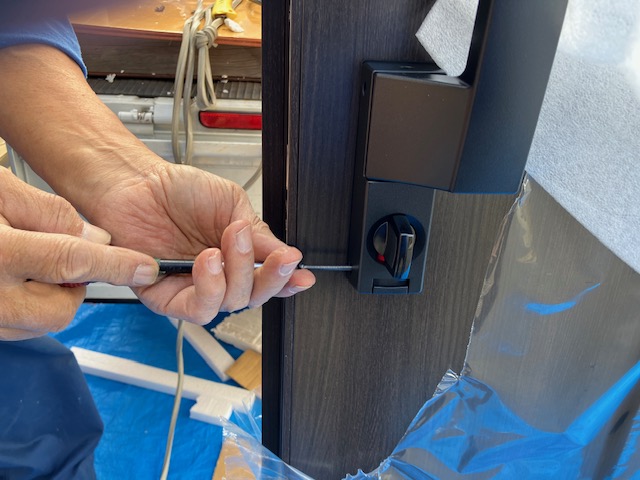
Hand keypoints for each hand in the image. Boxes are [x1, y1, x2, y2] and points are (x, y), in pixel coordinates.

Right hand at [0, 168, 158, 339]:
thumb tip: (95, 236)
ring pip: (40, 324)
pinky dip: (28, 307)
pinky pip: (16, 329)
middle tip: (61, 255)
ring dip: (51, 297)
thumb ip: (46, 211)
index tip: (144, 267)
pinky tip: (13, 280)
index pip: (70, 261)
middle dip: (73, 285)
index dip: (115, 264)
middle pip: (60, 308)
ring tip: (28, 263)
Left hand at [83, 161, 315, 323]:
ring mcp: (193, 288)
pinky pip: (196, 308)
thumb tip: (285, 253)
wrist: (137, 182)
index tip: (303, 275)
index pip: (267, 277)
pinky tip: (206, 261)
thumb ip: (258, 233)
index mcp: (237, 256)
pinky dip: (208, 287)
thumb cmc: (179, 191)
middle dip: (268, 276)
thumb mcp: (231, 204)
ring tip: (223, 247)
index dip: (287, 281)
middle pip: (254, 296)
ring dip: (235, 276)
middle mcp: (218, 276)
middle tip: (271, 253)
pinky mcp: (166, 297)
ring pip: (229, 304)